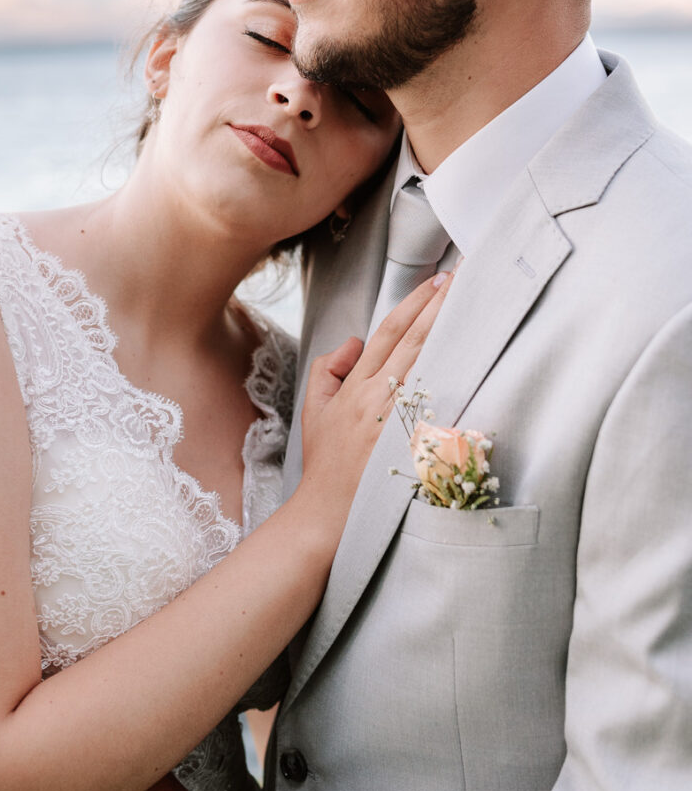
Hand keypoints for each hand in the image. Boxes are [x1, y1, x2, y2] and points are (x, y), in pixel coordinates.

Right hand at [299, 272, 453, 527]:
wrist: (329, 512)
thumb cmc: (325, 464)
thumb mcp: (313, 410)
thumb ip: (328, 369)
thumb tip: (355, 342)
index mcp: (356, 387)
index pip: (389, 333)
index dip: (415, 303)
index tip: (437, 282)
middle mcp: (379, 399)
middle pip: (415, 341)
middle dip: (441, 307)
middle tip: (465, 278)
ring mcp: (399, 422)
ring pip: (432, 368)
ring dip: (454, 335)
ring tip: (476, 307)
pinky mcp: (415, 445)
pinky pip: (441, 407)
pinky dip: (458, 382)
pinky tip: (477, 362)